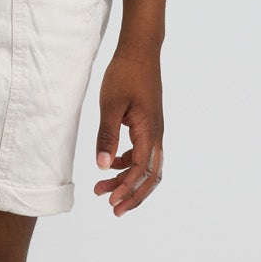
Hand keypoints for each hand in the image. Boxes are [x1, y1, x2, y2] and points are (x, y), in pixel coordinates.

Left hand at [94, 39, 163, 214]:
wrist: (140, 51)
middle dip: (133, 195)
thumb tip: (103, 166)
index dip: (127, 189)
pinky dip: (129, 165)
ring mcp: (154, 130)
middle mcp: (157, 134)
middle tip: (113, 210)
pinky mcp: (148, 125)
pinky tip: (111, 166)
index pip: (141, 170)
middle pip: (151, 176)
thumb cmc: (125, 74)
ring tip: (103, 190)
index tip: (110, 202)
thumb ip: (107, 136)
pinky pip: (143, 153)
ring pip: (148, 166)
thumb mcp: (111, 105)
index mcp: (150, 131)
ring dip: (128, 181)